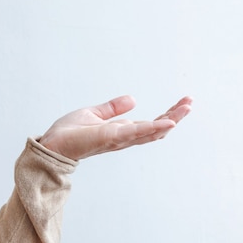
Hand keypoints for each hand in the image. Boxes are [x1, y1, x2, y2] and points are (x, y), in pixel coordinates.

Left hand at [38, 96, 191, 160]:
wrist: (52, 143)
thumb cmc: (69, 132)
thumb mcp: (93, 114)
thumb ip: (113, 109)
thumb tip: (133, 99)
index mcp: (121, 131)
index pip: (150, 123)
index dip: (167, 114)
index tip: (183, 102)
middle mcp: (124, 137)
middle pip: (156, 128)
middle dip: (175, 116)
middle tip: (190, 102)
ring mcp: (120, 138)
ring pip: (152, 130)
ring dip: (171, 119)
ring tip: (187, 107)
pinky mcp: (111, 137)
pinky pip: (137, 132)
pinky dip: (153, 127)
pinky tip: (168, 122)